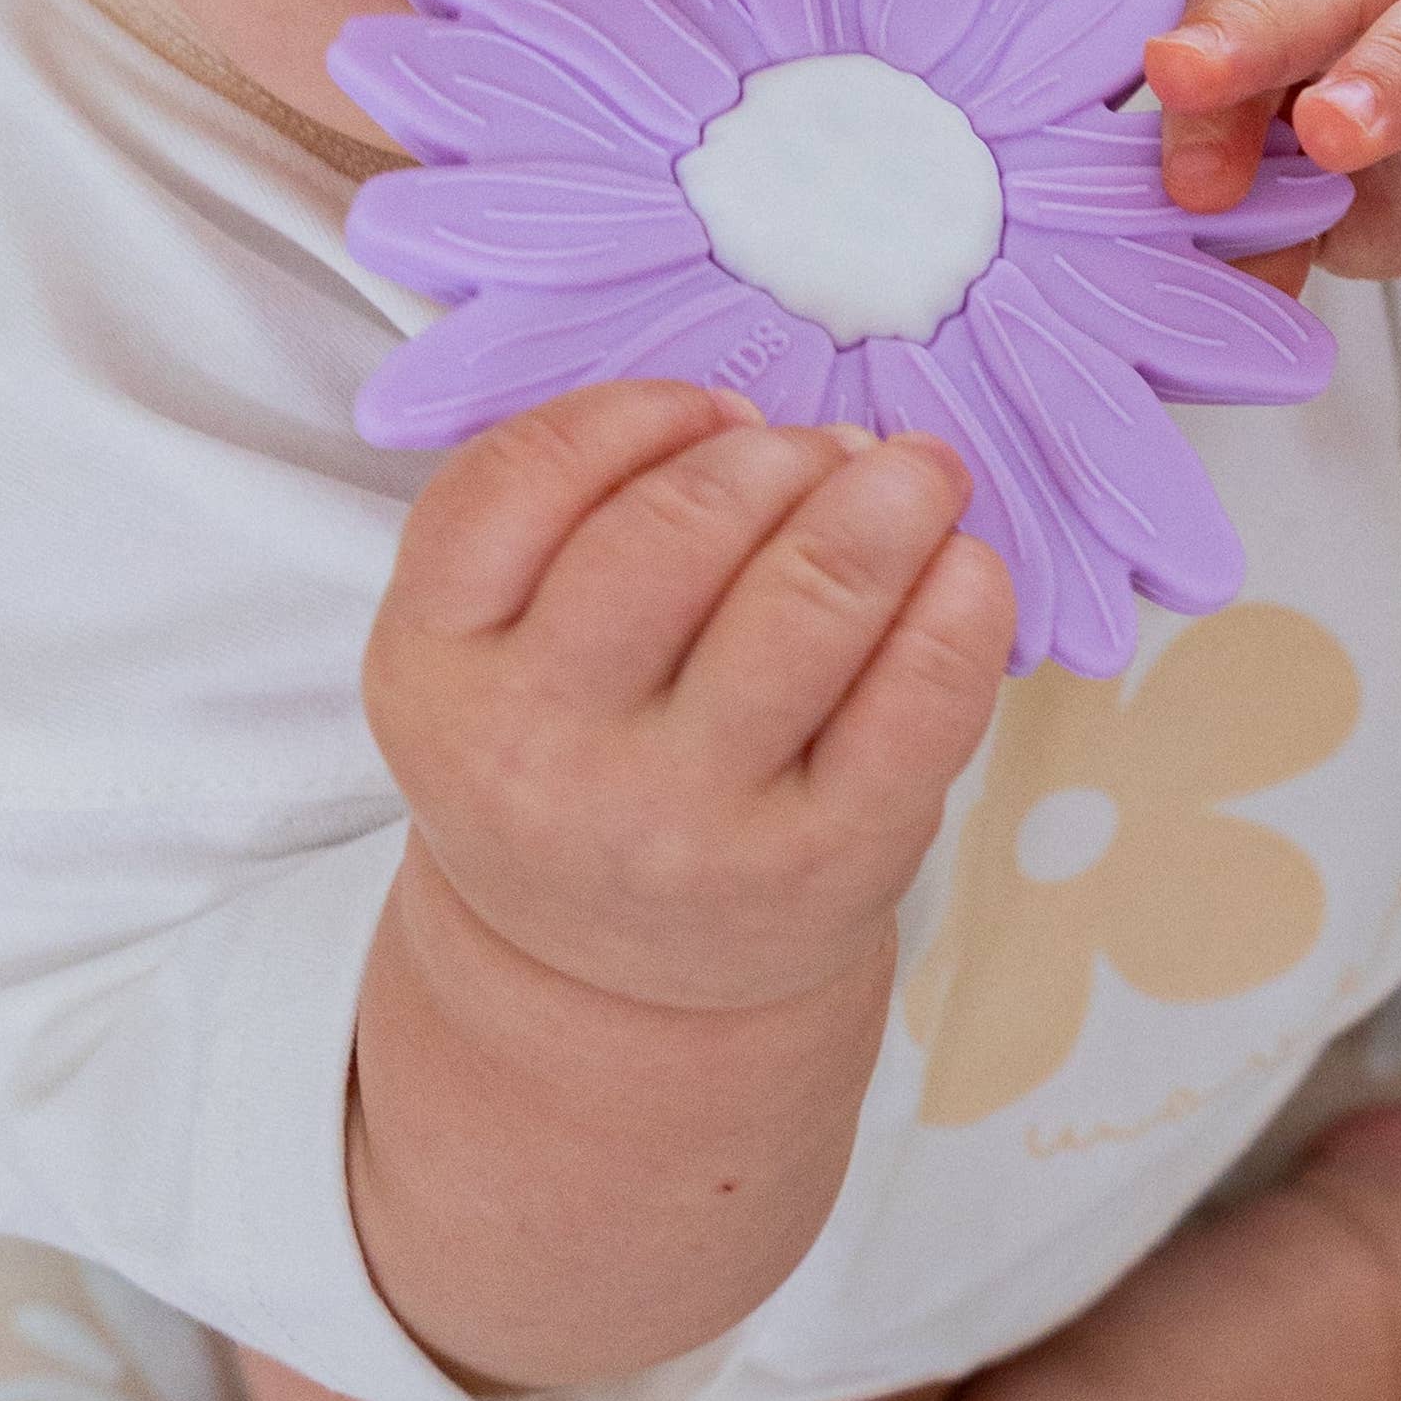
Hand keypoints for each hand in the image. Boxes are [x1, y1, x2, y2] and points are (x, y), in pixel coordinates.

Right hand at [361, 385, 1014, 1019]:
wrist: (612, 989)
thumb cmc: (571, 756)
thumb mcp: (491, 644)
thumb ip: (562, 509)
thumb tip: (750, 421)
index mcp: (436, 670)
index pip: (522, 478)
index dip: (638, 411)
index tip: (710, 411)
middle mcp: (543, 754)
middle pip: (680, 524)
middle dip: (779, 453)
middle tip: (828, 449)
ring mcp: (686, 820)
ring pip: (810, 594)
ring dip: (887, 499)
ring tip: (914, 480)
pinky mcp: (824, 864)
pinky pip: (922, 695)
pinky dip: (964, 602)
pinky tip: (962, 568)